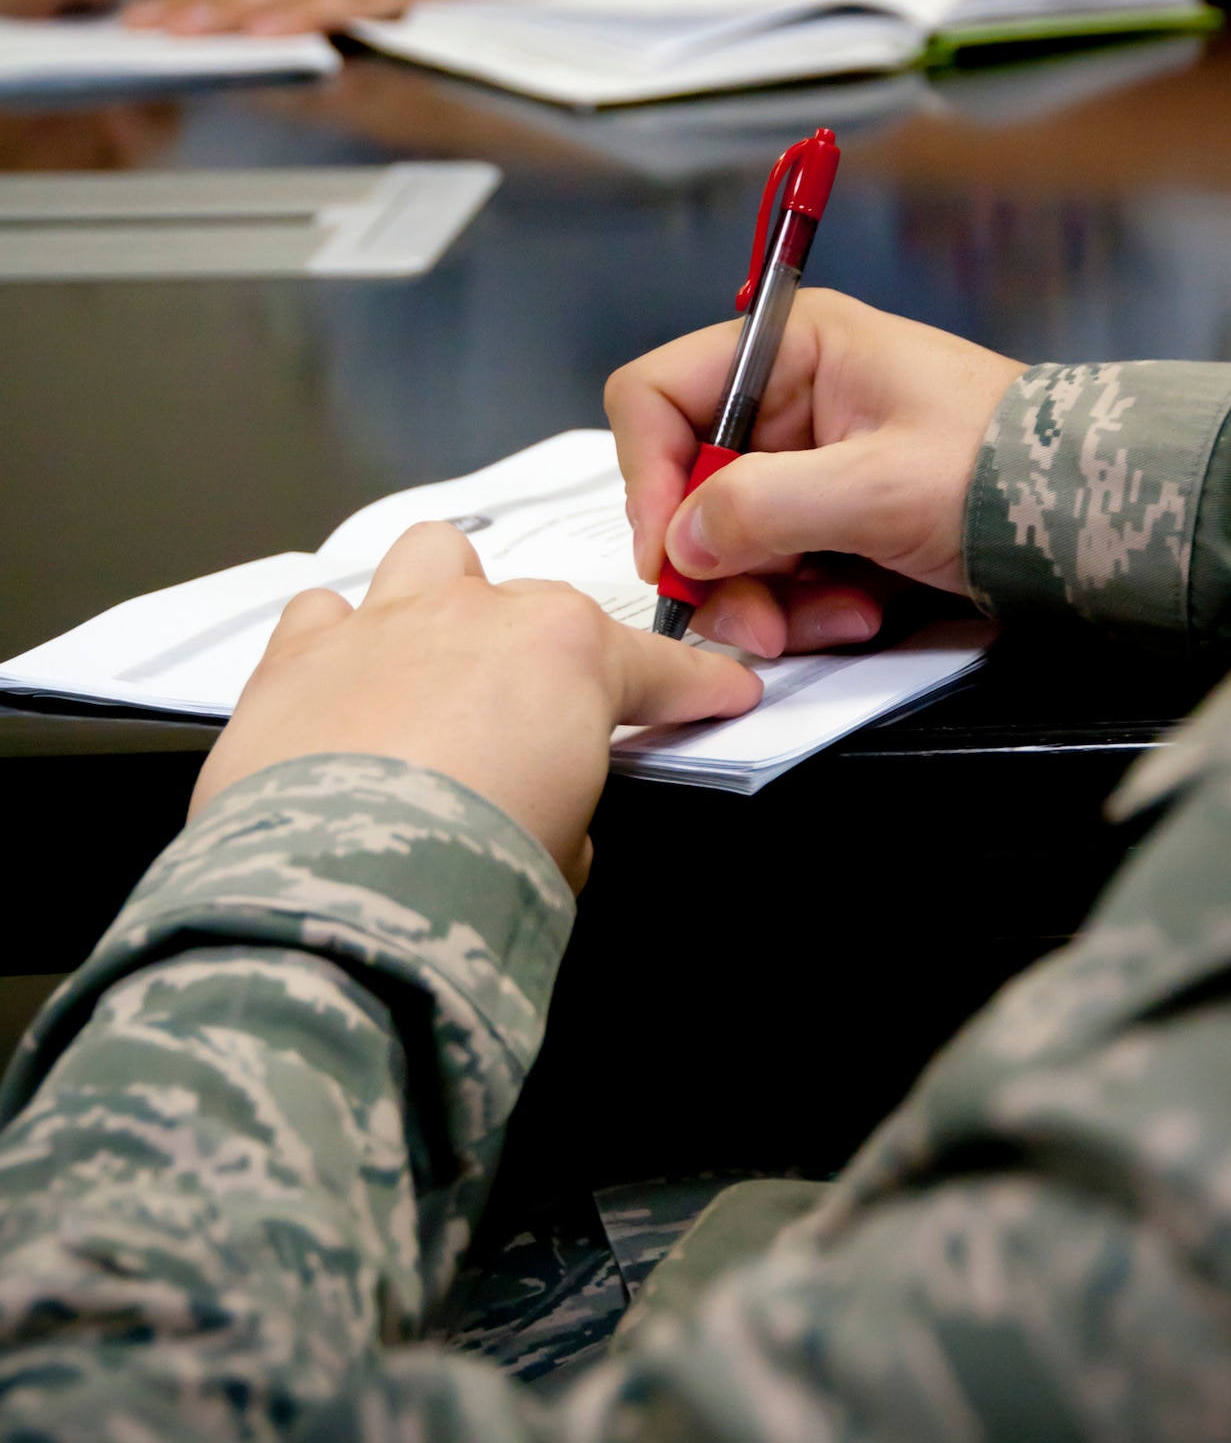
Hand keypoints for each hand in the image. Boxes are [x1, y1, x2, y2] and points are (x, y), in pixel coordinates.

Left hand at [189, 522, 759, 887]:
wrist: (344, 887)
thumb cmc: (474, 869)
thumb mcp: (567, 856)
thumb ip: (567, 815)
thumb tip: (544, 820)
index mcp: (567, 654)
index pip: (657, 666)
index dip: (697, 685)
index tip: (722, 693)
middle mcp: (475, 617)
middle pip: (537, 605)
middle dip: (552, 656)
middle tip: (547, 720)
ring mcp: (383, 625)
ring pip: (432, 555)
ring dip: (447, 595)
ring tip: (444, 657)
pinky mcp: (296, 657)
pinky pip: (323, 612)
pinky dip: (340, 642)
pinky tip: (346, 688)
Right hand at [605, 289, 1023, 656]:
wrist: (1092, 517)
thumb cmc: (1006, 468)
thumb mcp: (876, 487)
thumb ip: (762, 507)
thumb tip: (682, 543)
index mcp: (793, 348)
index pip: (658, 395)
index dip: (648, 474)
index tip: (669, 552)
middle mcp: (789, 398)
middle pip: (688, 483)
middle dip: (717, 562)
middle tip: (754, 621)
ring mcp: (809, 462)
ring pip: (728, 540)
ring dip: (767, 597)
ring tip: (838, 619)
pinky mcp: (831, 517)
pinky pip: (776, 568)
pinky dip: (805, 605)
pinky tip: (858, 613)